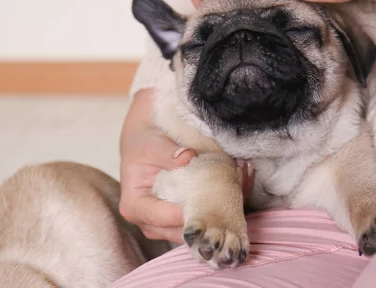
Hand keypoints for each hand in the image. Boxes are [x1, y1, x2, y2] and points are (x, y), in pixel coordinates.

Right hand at [119, 89, 254, 242]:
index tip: (208, 201)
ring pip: (197, 230)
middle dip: (210, 215)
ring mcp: (166, 225)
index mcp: (135, 207)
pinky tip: (241, 181)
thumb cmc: (144, 145)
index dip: (186, 213)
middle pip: (182, 231)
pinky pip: (204, 221)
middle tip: (233, 189)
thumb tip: (187, 157)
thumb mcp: (151, 145)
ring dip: (221, 211)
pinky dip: (223, 206)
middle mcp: (150, 223)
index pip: (162, 217)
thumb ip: (166, 153)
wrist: (145, 144)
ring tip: (240, 180)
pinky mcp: (183, 220)